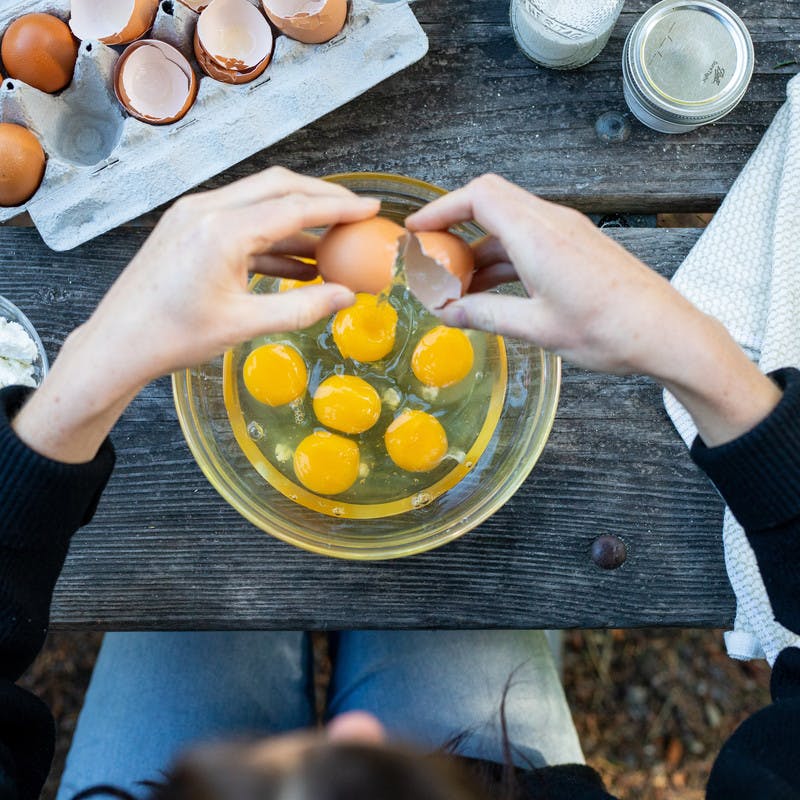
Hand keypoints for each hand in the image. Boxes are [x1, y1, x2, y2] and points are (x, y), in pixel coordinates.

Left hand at [13, 167, 378, 461]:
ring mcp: (194, 215)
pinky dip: (272, 237)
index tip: (369, 208)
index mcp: (222, 230)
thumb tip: (346, 297)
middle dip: (322, 198)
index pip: (295, 206)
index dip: (339, 207)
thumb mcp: (245, 325)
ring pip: (259, 201)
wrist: (119, 343)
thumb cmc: (173, 337)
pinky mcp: (189, 227)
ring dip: (297, 220)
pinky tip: (296, 263)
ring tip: (331, 246)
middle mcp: (207, 209)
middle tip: (355, 214)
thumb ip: (302, 308)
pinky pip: (241, 221)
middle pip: (278, 187)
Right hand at [406, 174, 780, 445]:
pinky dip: (503, 257)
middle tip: (430, 253)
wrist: (666, 332)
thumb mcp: (536, 328)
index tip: (416, 229)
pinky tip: (489, 288)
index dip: (441, 208)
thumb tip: (447, 312)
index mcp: (538, 236)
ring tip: (454, 282)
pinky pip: (529, 239)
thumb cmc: (609, 330)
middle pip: (491, 201)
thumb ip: (485, 315)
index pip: (478, 196)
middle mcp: (553, 222)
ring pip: (509, 222)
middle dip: (455, 223)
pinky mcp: (577, 246)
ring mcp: (568, 232)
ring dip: (479, 246)